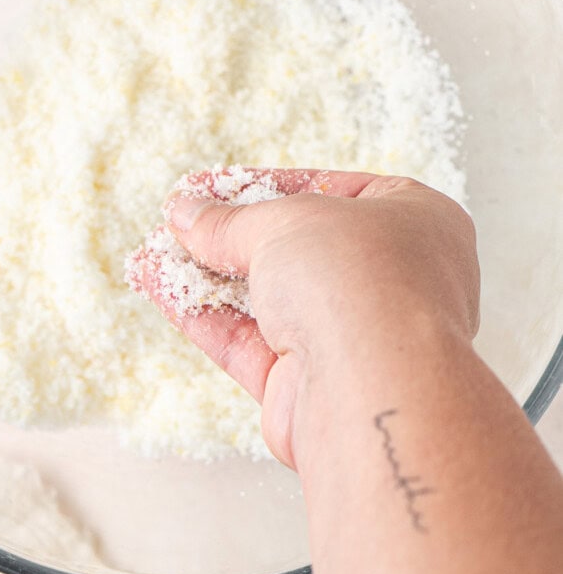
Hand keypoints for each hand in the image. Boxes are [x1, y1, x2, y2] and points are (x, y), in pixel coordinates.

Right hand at [139, 169, 479, 468]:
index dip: (267, 186)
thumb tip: (187, 213)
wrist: (372, 389)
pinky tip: (157, 284)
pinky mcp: (311, 385)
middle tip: (182, 220)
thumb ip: (231, 221)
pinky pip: (248, 341)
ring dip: (206, 275)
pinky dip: (201, 314)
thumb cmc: (361, 280)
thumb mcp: (287, 221)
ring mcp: (353, 336)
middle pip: (297, 249)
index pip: (333, 191)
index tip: (215, 184)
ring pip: (266, 299)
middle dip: (231, 236)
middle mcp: (393, 280)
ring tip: (155, 252)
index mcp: (418, 220)